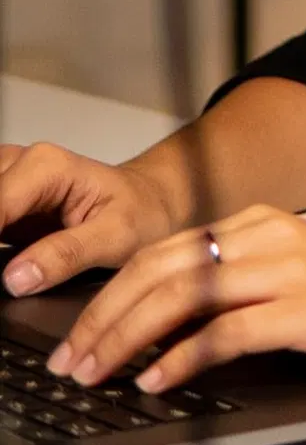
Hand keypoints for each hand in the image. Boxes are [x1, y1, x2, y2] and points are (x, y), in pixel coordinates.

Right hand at [0, 143, 183, 296]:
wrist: (152, 202)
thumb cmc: (142, 210)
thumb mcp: (116, 237)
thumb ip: (66, 255)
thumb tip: (15, 278)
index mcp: (46, 167)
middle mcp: (23, 166)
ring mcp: (12, 183)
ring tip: (1, 273)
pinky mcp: (7, 206)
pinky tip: (1, 268)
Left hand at [47, 209, 305, 392]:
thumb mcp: (305, 283)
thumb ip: (245, 294)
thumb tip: (173, 337)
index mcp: (263, 224)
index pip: (163, 252)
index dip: (110, 294)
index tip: (78, 336)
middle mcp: (272, 235)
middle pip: (161, 267)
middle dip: (104, 317)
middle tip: (71, 361)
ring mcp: (293, 268)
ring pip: (184, 293)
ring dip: (129, 337)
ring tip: (98, 373)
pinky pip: (229, 330)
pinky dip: (184, 356)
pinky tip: (160, 380)